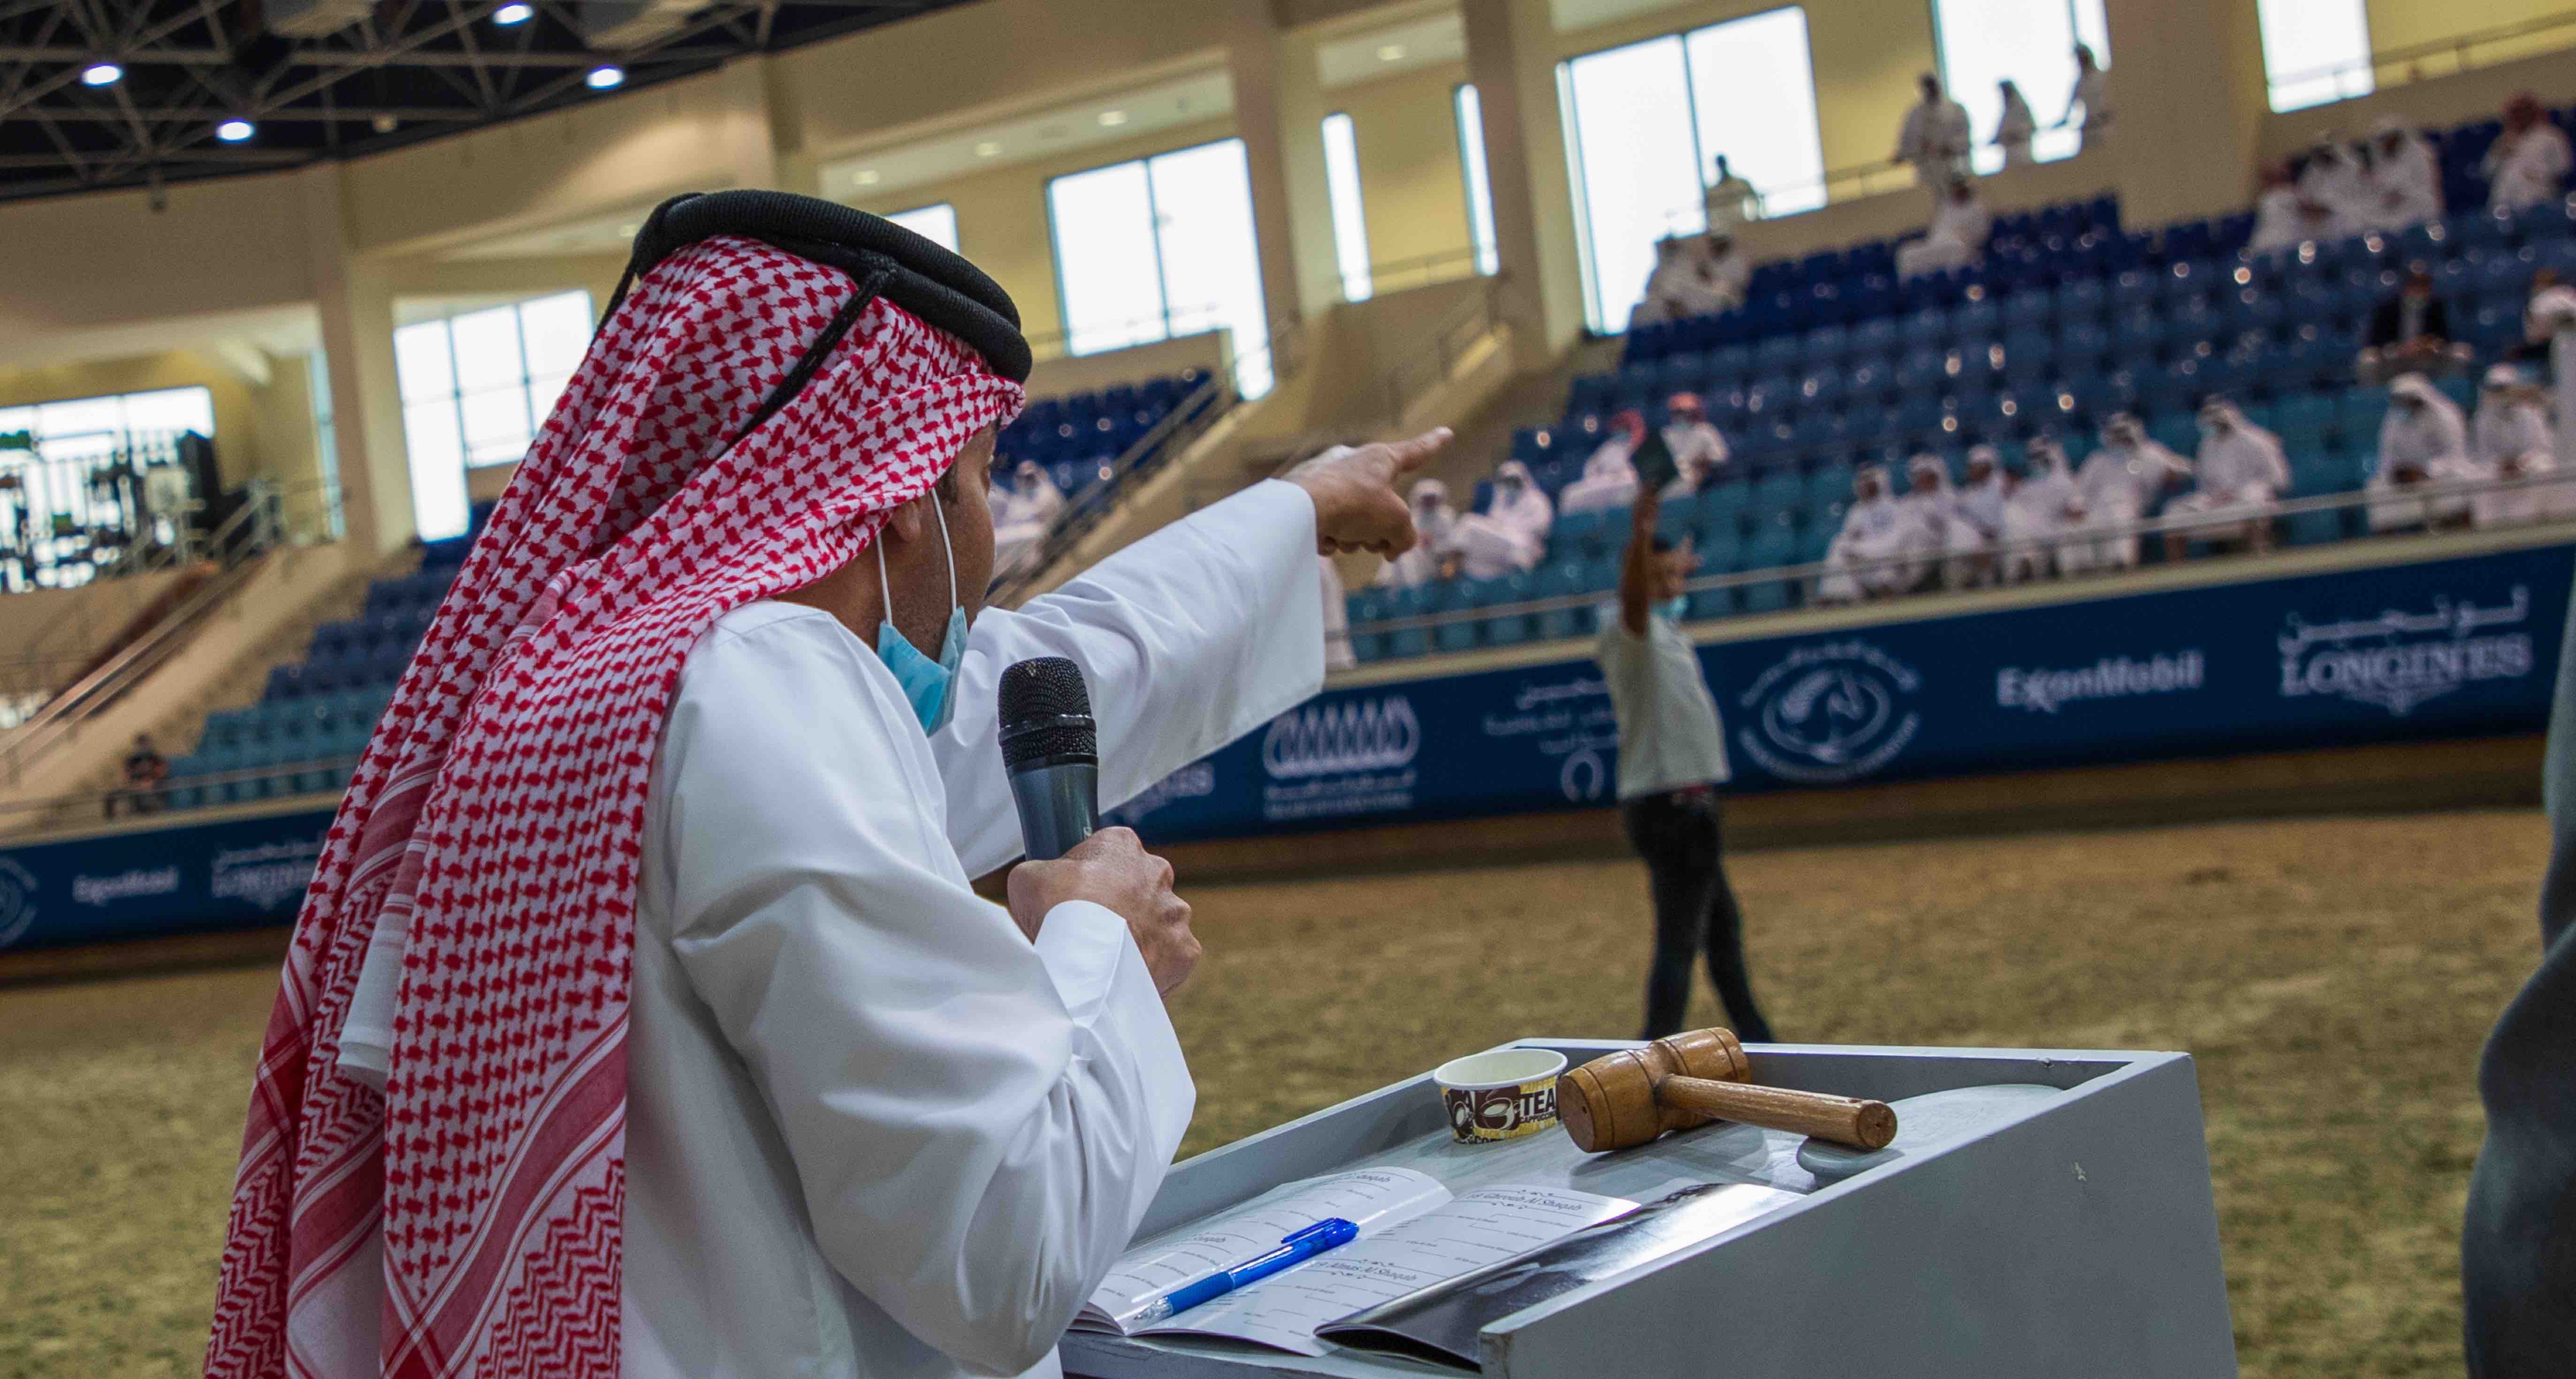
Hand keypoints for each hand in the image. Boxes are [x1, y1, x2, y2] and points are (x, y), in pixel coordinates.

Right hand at [1006, 827, 1199, 994]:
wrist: (1086, 964)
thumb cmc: (1058, 913)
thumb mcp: (1029, 878)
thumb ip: (1043, 873)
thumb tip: (1045, 886)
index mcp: (1121, 845)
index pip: (1107, 852)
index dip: (1087, 874)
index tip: (1072, 897)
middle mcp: (1157, 873)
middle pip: (1137, 887)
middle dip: (1118, 905)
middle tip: (1090, 931)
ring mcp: (1174, 913)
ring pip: (1156, 923)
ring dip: (1137, 935)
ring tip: (1106, 959)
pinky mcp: (1184, 951)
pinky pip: (1169, 958)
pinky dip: (1151, 966)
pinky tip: (1126, 976)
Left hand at [1285, 428, 1453, 555]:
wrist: (1301, 512)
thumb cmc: (1354, 504)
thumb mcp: (1396, 522)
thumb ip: (1405, 536)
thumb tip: (1392, 548)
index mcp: (1382, 459)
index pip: (1416, 452)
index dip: (1433, 444)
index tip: (1445, 433)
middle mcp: (1357, 466)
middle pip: (1385, 507)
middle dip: (1383, 530)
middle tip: (1379, 542)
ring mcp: (1333, 484)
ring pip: (1359, 523)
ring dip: (1358, 539)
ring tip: (1347, 536)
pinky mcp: (1312, 504)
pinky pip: (1334, 529)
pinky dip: (1333, 538)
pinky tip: (1324, 537)